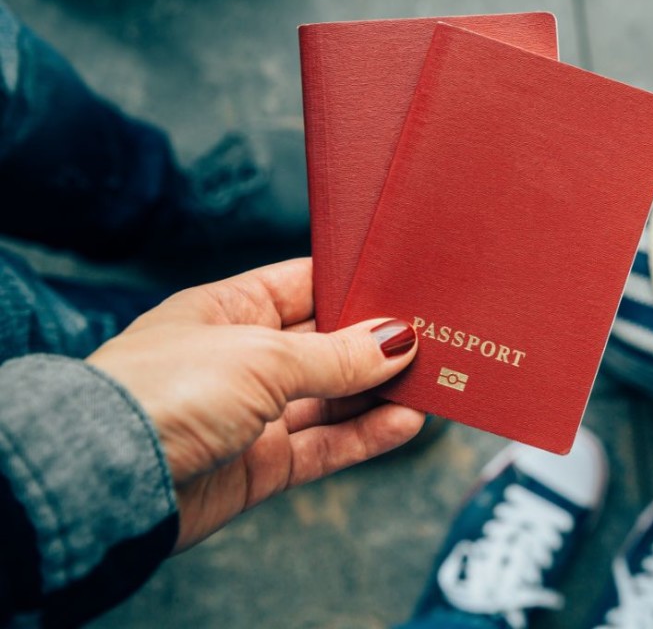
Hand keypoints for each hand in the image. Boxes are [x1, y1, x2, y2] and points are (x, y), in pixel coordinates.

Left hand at [88, 258, 422, 549]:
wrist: (108, 481)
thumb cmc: (164, 392)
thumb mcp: (262, 356)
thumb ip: (336, 354)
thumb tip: (397, 340)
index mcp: (227, 310)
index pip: (303, 285)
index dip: (352, 284)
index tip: (405, 283)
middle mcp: (242, 358)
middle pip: (325, 343)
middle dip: (377, 340)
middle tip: (435, 335)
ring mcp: (253, 414)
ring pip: (333, 397)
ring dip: (380, 390)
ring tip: (433, 380)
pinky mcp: (262, 464)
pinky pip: (327, 445)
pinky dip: (368, 435)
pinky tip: (406, 421)